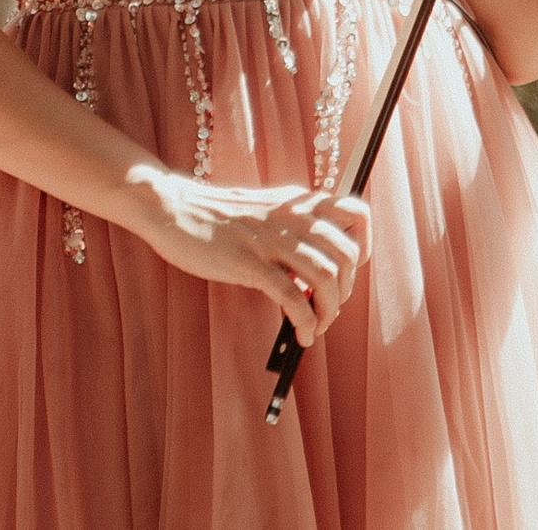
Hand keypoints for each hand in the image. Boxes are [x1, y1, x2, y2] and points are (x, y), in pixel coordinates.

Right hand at [121, 170, 372, 345]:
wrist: (174, 207)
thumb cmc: (218, 216)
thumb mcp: (266, 210)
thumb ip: (294, 229)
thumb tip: (316, 270)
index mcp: (299, 203)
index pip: (356, 215)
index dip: (363, 248)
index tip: (349, 273)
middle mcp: (293, 218)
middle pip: (347, 255)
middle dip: (345, 290)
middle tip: (328, 308)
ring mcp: (272, 239)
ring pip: (326, 278)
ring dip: (328, 312)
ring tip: (315, 327)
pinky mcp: (249, 262)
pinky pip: (293, 297)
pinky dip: (305, 321)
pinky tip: (300, 333)